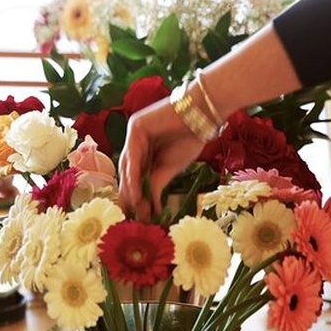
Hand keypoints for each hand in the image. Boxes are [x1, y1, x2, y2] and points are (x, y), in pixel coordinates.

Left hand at [118, 98, 203, 220]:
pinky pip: (132, 155)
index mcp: (144, 149)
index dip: (134, 195)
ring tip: (134, 208)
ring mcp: (133, 133)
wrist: (203, 114)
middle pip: (127, 172)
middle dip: (129, 195)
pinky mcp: (136, 127)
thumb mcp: (171, 167)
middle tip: (131, 216)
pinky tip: (136, 191)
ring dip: (130, 188)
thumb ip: (157, 182)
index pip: (134, 175)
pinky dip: (133, 175)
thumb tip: (149, 207)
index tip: (137, 216)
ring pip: (127, 165)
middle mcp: (135, 141)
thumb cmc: (192, 138)